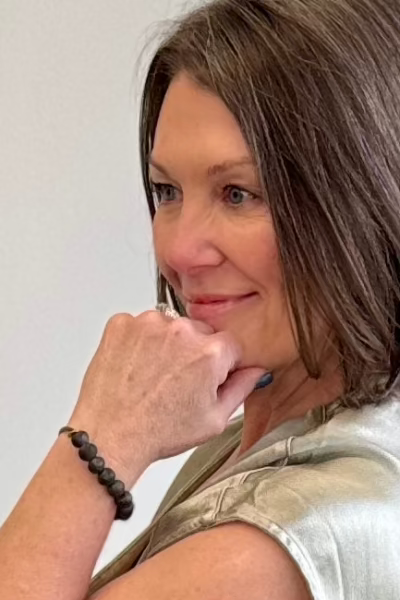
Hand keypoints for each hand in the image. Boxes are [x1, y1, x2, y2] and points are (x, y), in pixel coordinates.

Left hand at [68, 312, 265, 480]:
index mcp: (210, 352)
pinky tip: (135, 368)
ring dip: (166, 344)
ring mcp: (148, 323)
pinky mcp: (121, 324)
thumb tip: (255, 369)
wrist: (109, 437)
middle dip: (194, 351)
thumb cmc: (158, 432)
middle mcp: (181, 330)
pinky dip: (138, 342)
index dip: (220, 365)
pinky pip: (139, 326)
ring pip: (169, 326)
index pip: (230, 344)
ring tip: (153, 377)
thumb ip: (241, 388)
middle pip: (200, 331)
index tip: (206, 379)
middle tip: (176, 382)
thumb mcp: (214, 421)